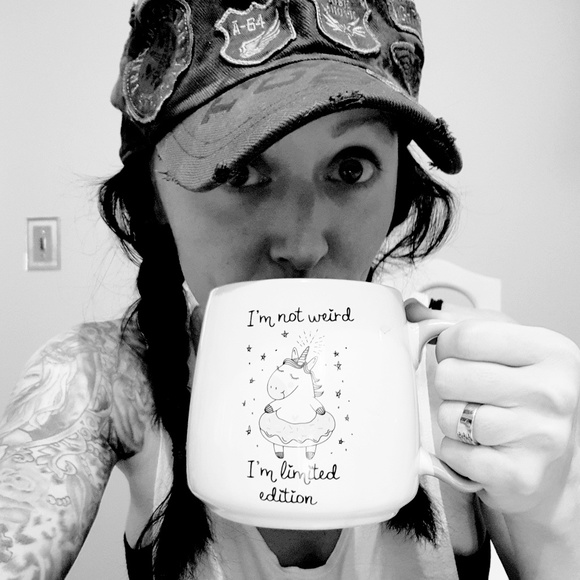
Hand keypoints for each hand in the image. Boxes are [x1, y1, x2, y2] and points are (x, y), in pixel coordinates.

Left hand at [407, 300, 579, 517]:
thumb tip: (412, 308)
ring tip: (477, 420)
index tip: (458, 355)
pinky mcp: (520, 475)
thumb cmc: (523, 397)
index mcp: (551, 351)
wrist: (553, 462)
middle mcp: (552, 392)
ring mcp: (539, 436)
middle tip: (471, 393)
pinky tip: (478, 447)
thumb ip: (457, 324)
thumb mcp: (505, 349)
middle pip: (451, 376)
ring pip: (449, 415)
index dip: (448, 347)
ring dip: (452, 419)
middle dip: (449, 385)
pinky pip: (453, 451)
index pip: (465, 336)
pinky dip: (455, 450)